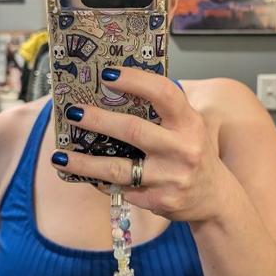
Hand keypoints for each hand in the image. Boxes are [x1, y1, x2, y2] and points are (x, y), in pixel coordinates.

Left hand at [50, 67, 222, 222]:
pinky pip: (121, 189)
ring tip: (59, 156)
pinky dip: (100, 181)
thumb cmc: (192, 152)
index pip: (163, 93)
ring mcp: (171, 178)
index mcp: (189, 122)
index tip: (107, 74)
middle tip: (72, 112)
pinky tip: (83, 174)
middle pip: (133, 130)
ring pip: (118, 168)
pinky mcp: (160, 201)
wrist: (215, 198)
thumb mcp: (188, 127)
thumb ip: (161, 111)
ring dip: (85, 162)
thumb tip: (110, 92)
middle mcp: (183, 149)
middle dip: (98, 120)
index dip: (135, 81)